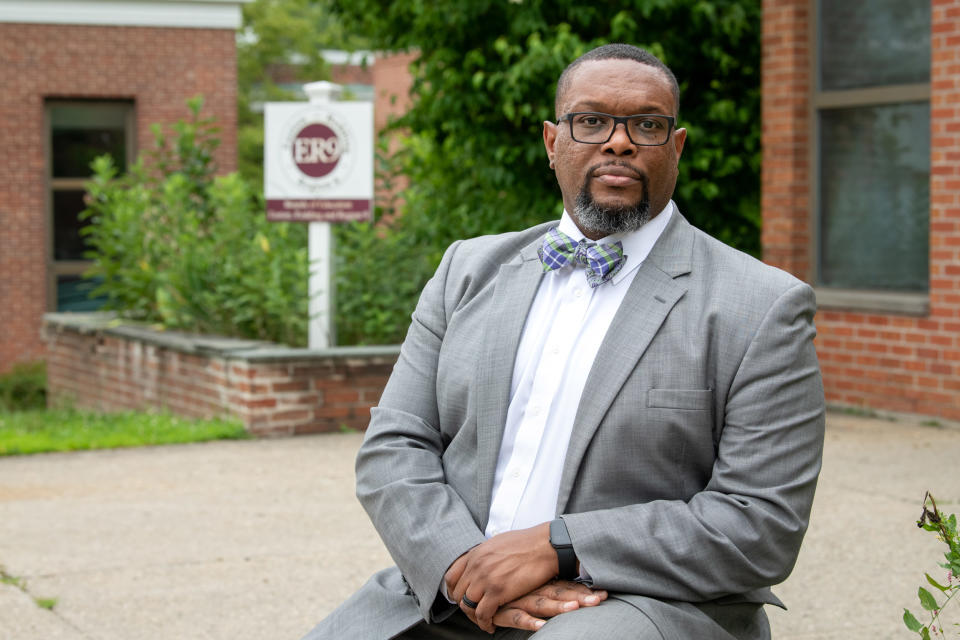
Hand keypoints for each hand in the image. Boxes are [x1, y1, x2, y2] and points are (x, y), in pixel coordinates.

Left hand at [449, 523, 558, 631]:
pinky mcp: (498, 592)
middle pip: (458, 593)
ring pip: (467, 605)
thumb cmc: (528, 543)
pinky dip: (485, 623)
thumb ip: (485, 553)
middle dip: (464, 605)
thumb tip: (482, 559)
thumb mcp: (498, 542)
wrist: (546, 545)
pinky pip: (482, 614)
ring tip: (483, 620)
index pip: (452, 577)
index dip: (454, 591)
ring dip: (474, 616)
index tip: (462, 598)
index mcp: (476, 554)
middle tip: (475, 612)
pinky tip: (491, 625)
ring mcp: (486, 579)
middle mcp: (476, 566)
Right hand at [493, 580, 607, 631]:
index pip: (567, 585)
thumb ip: (548, 585)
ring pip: (542, 603)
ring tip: (575, 608)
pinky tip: (542, 626)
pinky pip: (518, 617)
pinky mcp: (505, 610)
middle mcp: (532, 589)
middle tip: (599, 600)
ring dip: (559, 607)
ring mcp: (519, 599)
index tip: (605, 593)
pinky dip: (530, 622)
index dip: (585, 589)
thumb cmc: (507, 582)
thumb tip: (572, 586)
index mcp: (540, 582)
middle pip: (560, 593)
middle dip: (580, 597)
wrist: (476, 579)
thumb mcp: (529, 582)